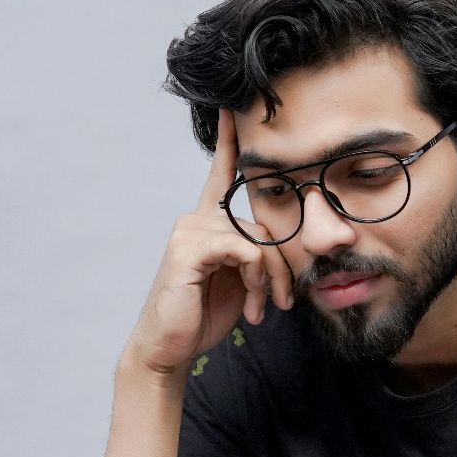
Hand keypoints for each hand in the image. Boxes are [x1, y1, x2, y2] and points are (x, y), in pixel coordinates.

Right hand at [124, 109, 297, 378]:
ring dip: (270, 279)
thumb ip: (258, 256)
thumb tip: (286, 248)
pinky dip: (256, 278)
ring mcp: (190, 230)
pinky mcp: (189, 248)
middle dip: (282, 265)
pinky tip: (252, 304)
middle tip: (284, 300)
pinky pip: (246, 249)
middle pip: (263, 220)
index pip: (222, 172)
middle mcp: (197, 218)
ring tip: (265, 307)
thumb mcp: (241, 282)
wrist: (170, 348)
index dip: (230, 141)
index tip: (235, 108)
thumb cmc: (203, 314)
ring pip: (258, 238)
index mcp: (209, 222)